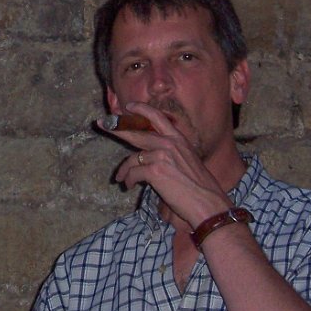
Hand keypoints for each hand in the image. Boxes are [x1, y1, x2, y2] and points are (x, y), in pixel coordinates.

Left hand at [100, 102, 229, 228]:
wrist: (208, 203)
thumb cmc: (200, 188)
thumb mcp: (188, 161)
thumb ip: (171, 154)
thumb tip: (149, 156)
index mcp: (178, 139)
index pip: (157, 117)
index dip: (141, 109)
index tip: (127, 107)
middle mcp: (169, 143)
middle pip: (136, 132)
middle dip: (116, 128)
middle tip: (102, 124)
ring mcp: (161, 155)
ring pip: (132, 158)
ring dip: (123, 169)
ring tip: (121, 178)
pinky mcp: (154, 170)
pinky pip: (132, 172)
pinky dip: (128, 180)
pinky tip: (129, 186)